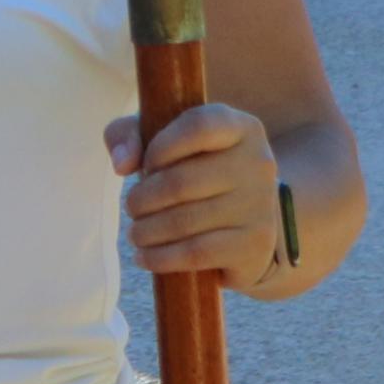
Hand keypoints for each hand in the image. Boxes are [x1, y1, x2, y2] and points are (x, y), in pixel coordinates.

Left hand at [104, 98, 283, 285]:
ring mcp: (261, 205)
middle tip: (131, 208)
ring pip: (185, 221)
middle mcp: (258, 163)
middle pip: (181, 182)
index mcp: (240, 128)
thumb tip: (122, 164)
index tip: (146, 164)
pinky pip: (197, 253)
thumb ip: (129, 135)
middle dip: (142, 200)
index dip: (160, 146)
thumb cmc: (195, 172)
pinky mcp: (256, 244)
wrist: (246, 227)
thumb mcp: (160, 140)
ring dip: (146, 231)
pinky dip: (161, 258)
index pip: (198, 126)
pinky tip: (145, 257)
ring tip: (135, 233)